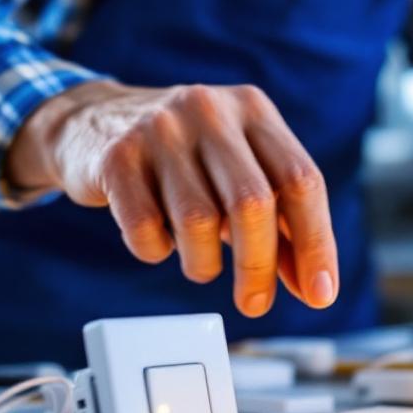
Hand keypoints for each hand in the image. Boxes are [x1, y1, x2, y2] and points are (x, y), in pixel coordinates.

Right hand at [6, 80, 338, 317]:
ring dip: (203, 263)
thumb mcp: (237, 173)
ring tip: (198, 263)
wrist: (93, 122)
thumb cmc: (183, 158)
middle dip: (259, 266)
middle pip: (253, 203)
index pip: (301, 180)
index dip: (317, 244)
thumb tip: (313, 287)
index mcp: (253, 110)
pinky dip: (156, 251)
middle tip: (254, 302)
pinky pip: (145, 228)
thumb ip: (278, 224)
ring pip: (199, 221)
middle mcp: (210, 111)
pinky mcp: (116, 158)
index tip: (320, 295)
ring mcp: (160, 130)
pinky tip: (158, 240)